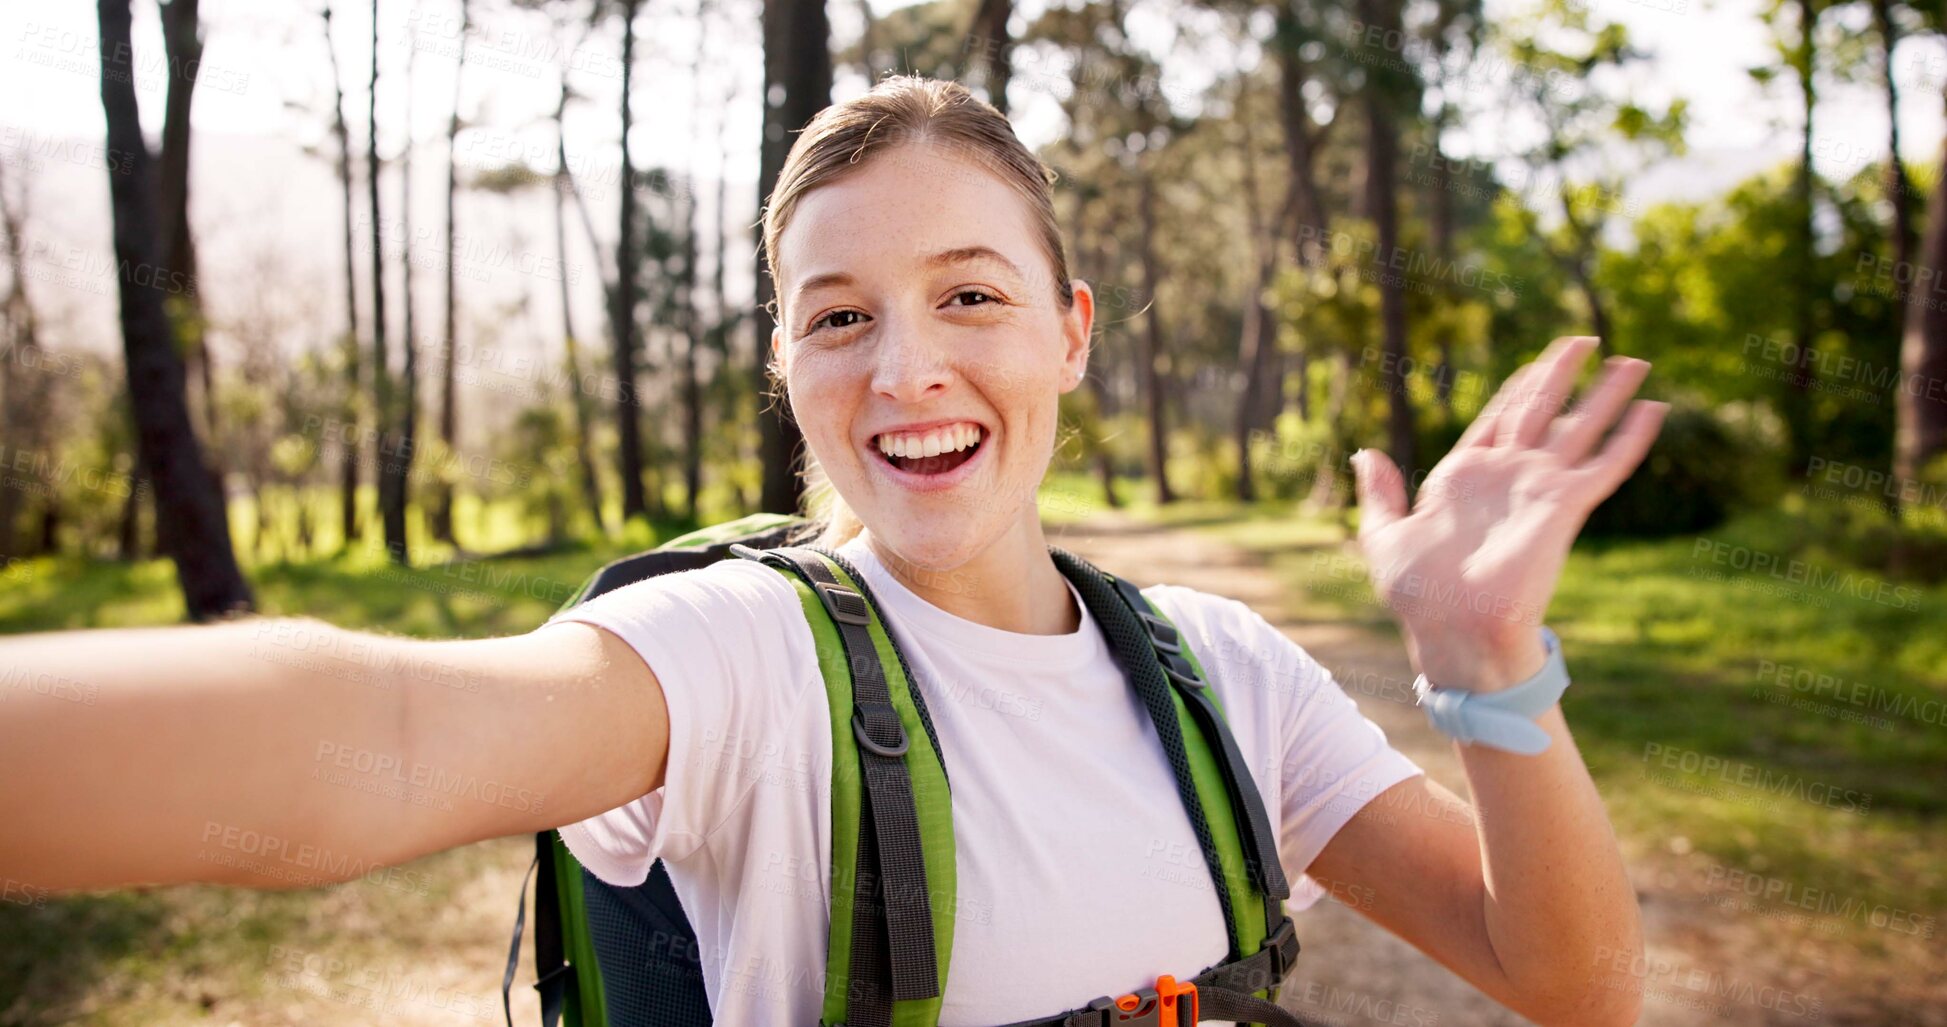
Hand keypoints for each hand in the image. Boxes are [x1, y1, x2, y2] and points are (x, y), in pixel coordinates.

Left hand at [1350, 336, 1667, 691]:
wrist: (1451, 628)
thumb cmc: (1416, 594)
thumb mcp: (1383, 535)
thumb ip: (1379, 492)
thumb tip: (1363, 452)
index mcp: (1464, 476)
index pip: (1499, 416)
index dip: (1519, 386)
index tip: (1538, 361)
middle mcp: (1506, 475)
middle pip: (1542, 408)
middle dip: (1564, 373)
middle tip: (1586, 338)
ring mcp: (1539, 487)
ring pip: (1580, 427)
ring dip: (1607, 394)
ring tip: (1634, 361)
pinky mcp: (1565, 505)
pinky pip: (1606, 464)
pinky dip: (1630, 437)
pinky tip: (1654, 408)